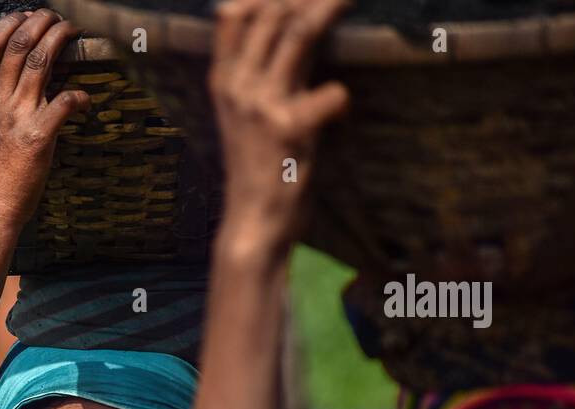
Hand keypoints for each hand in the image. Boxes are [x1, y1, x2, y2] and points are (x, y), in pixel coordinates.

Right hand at [0, 10, 90, 234]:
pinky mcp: (39, 136)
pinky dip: (78, 97)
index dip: (9, 23)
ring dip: (60, 40)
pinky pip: (63, 104)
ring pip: (41, 62)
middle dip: (40, 22)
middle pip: (19, 45)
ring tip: (73, 31)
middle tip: (57, 17)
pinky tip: (86, 99)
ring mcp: (19, 117)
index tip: (25, 16)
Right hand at [210, 0, 349, 254]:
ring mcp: (262, 106)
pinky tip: (340, 107)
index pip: (232, 13)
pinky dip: (342, 96)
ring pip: (299, 33)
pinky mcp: (290, 129)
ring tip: (351, 0)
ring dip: (331, 9)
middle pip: (272, 11)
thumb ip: (264, 72)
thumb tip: (294, 26)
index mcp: (223, 80)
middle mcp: (238, 86)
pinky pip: (333, 93)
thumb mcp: (247, 113)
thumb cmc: (257, 165)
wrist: (251, 221)